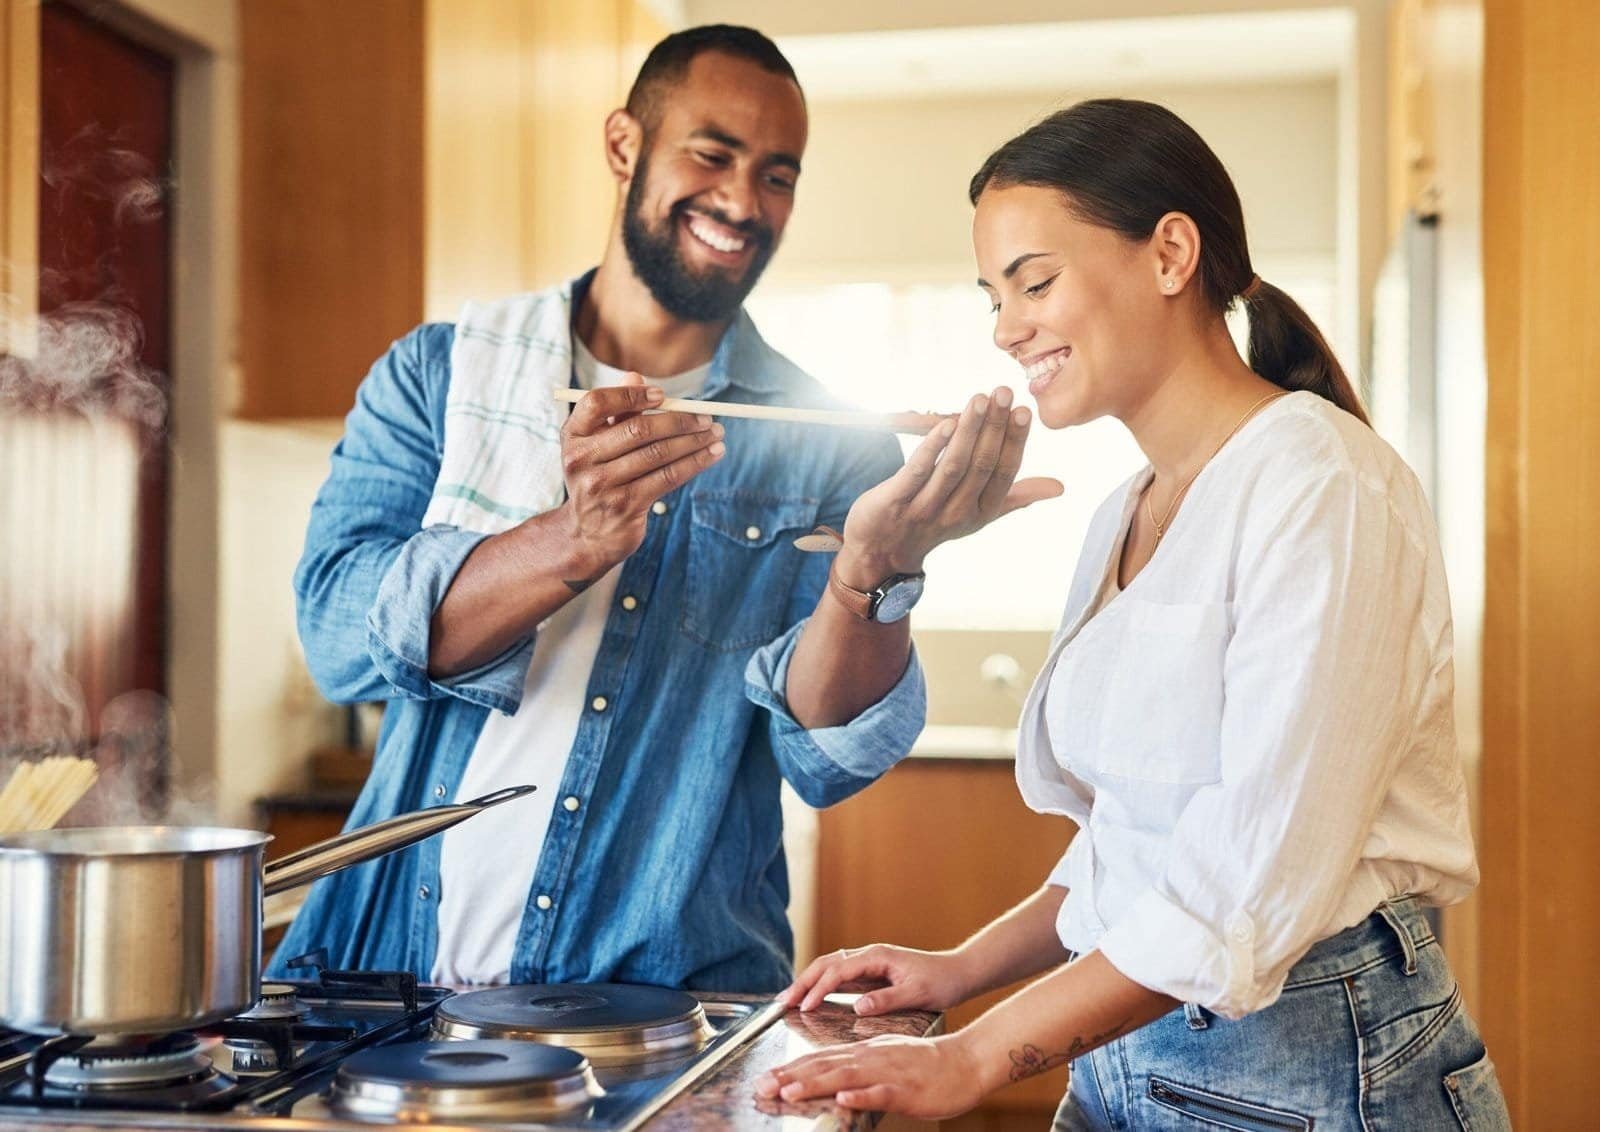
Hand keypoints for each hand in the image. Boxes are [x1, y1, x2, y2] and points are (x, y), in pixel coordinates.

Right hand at [556, 373, 723, 582]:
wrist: (586, 534)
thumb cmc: (598, 479)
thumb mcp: (596, 445)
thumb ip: (615, 413)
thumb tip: (635, 375)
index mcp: (573, 435)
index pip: (597, 403)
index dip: (631, 395)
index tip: (663, 395)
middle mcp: (582, 459)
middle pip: (637, 430)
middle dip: (679, 421)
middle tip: (707, 418)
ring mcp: (602, 485)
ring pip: (657, 455)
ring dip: (693, 442)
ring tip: (716, 435)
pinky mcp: (625, 506)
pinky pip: (667, 478)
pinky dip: (694, 464)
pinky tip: (710, 456)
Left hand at [754, 1034, 986, 1119]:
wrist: (964, 1061)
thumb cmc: (925, 1064)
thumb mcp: (885, 1056)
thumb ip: (858, 1064)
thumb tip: (831, 1076)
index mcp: (863, 1051)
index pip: (820, 1057)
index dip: (790, 1067)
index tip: (764, 1076)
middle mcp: (869, 1058)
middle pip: (824, 1065)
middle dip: (790, 1076)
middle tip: (762, 1085)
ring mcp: (887, 1072)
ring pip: (846, 1077)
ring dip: (816, 1084)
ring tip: (789, 1091)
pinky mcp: (906, 1090)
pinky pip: (880, 1094)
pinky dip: (861, 1096)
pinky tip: (843, 1101)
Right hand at [779, 943, 972, 1014]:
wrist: (958, 973)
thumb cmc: (941, 982)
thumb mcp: (917, 994)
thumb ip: (886, 1000)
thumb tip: (857, 1007)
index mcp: (877, 957)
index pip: (838, 972)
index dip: (819, 989)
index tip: (804, 1007)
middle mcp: (869, 956)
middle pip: (826, 964)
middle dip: (802, 982)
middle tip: (782, 1001)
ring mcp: (868, 963)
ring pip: (829, 968)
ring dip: (808, 981)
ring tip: (788, 999)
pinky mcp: (870, 974)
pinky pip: (839, 977)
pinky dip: (821, 985)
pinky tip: (811, 998)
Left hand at [836, 387, 1061, 587]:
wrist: (882, 553)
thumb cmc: (934, 524)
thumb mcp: (978, 515)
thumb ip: (1015, 497)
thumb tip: (1058, 487)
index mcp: (981, 512)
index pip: (1004, 473)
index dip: (1015, 442)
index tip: (1024, 410)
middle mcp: (957, 512)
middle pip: (981, 465)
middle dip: (995, 427)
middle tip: (1003, 391)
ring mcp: (925, 508)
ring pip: (953, 466)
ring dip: (968, 431)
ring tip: (979, 400)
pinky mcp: (895, 501)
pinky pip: (917, 471)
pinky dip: (932, 448)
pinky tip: (946, 424)